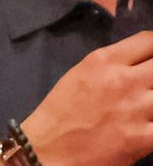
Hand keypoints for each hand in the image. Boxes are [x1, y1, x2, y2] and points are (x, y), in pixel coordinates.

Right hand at [21, 31, 152, 165]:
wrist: (49, 149)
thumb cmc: (62, 111)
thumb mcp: (81, 73)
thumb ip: (112, 64)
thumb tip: (141, 62)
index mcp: (103, 60)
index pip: (149, 41)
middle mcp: (122, 80)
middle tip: (150, 84)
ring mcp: (136, 108)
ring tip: (147, 105)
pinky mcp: (143, 137)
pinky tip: (148, 125)